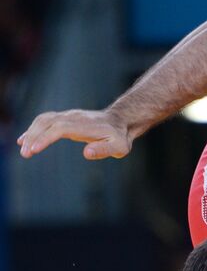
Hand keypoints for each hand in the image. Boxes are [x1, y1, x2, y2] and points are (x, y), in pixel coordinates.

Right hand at [17, 108, 132, 159]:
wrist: (119, 122)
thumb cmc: (120, 137)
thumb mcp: (119, 147)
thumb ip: (104, 150)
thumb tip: (87, 153)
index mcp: (84, 125)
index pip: (59, 129)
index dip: (45, 138)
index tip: (34, 149)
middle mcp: (72, 117)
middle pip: (46, 123)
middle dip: (33, 137)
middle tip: (25, 154)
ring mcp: (67, 116)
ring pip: (43, 120)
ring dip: (30, 133)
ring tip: (22, 149)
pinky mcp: (64, 119)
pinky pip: (45, 121)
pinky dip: (33, 129)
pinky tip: (24, 140)